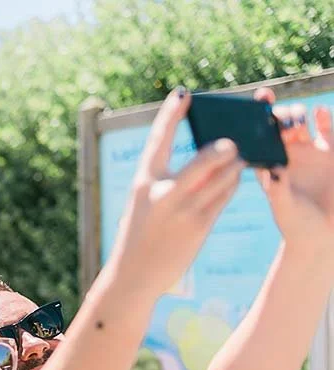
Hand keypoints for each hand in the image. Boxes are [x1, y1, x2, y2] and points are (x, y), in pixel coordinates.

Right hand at [108, 88, 244, 294]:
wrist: (133, 276)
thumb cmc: (140, 234)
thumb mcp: (144, 202)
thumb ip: (169, 179)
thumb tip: (209, 153)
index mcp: (143, 182)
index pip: (159, 139)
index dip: (171, 114)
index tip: (182, 92)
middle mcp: (163, 193)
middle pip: (208, 156)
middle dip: (226, 146)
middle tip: (233, 140)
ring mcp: (183, 210)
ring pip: (224, 176)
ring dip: (235, 166)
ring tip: (236, 161)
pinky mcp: (199, 226)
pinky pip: (225, 196)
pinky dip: (233, 184)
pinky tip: (234, 180)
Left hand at [253, 88, 333, 246]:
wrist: (322, 234)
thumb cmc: (296, 223)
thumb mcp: (284, 206)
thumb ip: (279, 188)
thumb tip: (274, 169)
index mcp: (267, 165)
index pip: (256, 138)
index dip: (252, 123)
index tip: (249, 114)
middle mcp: (286, 154)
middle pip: (278, 124)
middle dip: (277, 115)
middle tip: (277, 119)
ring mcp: (309, 151)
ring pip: (299, 122)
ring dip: (296, 114)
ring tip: (296, 121)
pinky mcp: (331, 152)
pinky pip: (326, 128)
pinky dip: (323, 117)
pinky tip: (318, 111)